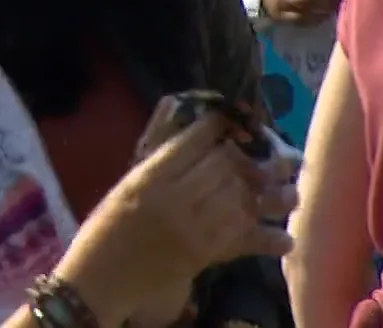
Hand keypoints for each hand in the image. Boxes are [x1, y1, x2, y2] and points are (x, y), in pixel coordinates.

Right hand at [65, 113, 295, 317]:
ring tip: (280, 189)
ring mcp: (192, 229)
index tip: (226, 121)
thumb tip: (176, 105)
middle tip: (251, 156)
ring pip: (240, 199)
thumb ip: (157, 150)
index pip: (192, 142)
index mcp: (148, 178)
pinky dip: (269, 236)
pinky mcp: (206, 255)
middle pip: (223, 167)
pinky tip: (280, 234)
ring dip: (264, 193)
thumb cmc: (108, 225)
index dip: (215, 127)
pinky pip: (245, 237)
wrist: (102, 276)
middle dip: (243, 158)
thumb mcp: (128, 183)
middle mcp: (172, 200)